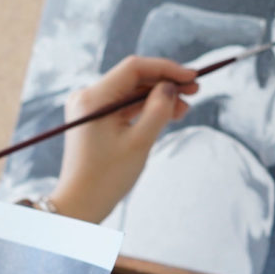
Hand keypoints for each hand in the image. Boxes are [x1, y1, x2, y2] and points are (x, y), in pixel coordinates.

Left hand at [50, 56, 197, 222]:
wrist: (79, 204)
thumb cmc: (106, 178)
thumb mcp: (139, 143)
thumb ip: (158, 110)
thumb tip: (171, 87)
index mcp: (93, 98)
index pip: (134, 68)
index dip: (166, 69)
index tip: (192, 77)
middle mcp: (87, 97)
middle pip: (133, 79)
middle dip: (165, 83)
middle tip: (195, 90)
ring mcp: (90, 108)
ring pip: (131, 92)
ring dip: (158, 97)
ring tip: (185, 107)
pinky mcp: (94, 119)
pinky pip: (124, 106)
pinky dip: (145, 109)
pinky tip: (168, 114)